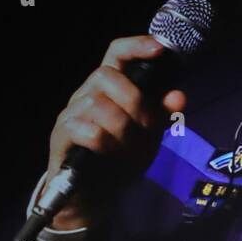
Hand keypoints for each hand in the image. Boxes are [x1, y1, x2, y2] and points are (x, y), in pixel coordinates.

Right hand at [45, 36, 186, 228]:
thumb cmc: (119, 159)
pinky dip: (104, 142)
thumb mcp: (148, 137)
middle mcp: (87, 94)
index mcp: (110, 89)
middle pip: (106, 75)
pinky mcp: (62, 135)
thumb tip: (179, 96)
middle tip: (146, 128)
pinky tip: (109, 153)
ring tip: (129, 148)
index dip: (136, 45)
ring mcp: (71, 113)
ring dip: (122, 129)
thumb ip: (162, 116)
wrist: (95, 195)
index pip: (116, 52)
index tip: (158, 49)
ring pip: (97, 104)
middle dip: (134, 102)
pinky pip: (85, 129)